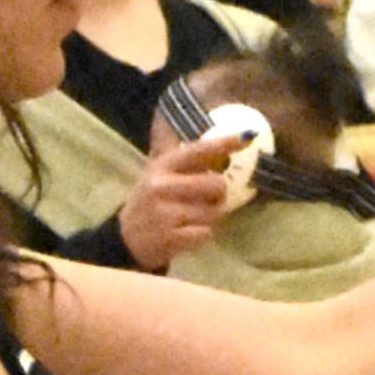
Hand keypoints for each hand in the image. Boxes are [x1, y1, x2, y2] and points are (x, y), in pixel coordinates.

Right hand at [120, 126, 240, 270]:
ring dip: (211, 217)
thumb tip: (225, 142)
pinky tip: (188, 233)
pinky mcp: (170, 237)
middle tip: (210, 199)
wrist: (127, 238)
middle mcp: (161, 186)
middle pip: (216, 184)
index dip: (224, 143)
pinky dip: (203, 234)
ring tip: (194, 218)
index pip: (198, 150)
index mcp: (162, 166)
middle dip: (219, 193)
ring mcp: (165, 213)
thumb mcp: (160, 173)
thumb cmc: (152, 200)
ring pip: (214, 212)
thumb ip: (187, 159)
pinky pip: (206, 233)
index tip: (246, 137)